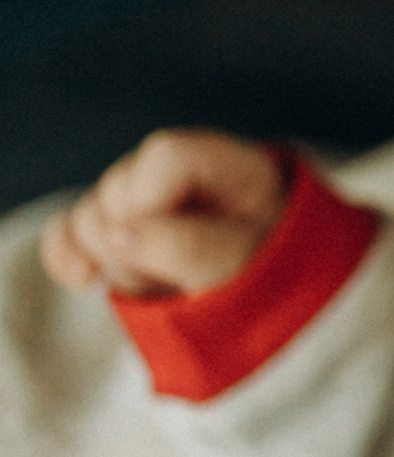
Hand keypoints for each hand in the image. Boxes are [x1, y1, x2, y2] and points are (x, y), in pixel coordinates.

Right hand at [41, 130, 288, 299]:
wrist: (266, 300)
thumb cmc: (266, 274)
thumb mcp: (245, 260)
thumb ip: (190, 246)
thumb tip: (119, 233)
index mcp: (232, 165)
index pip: (165, 156)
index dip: (151, 200)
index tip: (166, 244)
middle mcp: (183, 171)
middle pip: (118, 187)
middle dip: (135, 246)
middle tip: (175, 279)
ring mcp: (143, 195)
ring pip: (89, 216)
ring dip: (114, 263)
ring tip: (161, 284)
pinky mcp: (112, 225)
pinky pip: (64, 231)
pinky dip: (67, 257)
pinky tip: (86, 281)